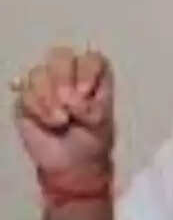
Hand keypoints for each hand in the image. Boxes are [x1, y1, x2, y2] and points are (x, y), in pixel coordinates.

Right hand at [13, 47, 114, 174]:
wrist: (71, 164)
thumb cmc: (92, 140)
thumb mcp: (101, 125)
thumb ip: (90, 108)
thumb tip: (68, 100)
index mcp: (94, 76)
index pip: (91, 57)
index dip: (86, 70)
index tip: (86, 93)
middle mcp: (69, 74)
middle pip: (60, 55)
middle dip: (63, 79)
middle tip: (69, 104)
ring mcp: (45, 84)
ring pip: (39, 72)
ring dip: (48, 97)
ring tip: (61, 121)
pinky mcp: (26, 98)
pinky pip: (24, 91)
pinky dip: (36, 107)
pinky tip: (47, 122)